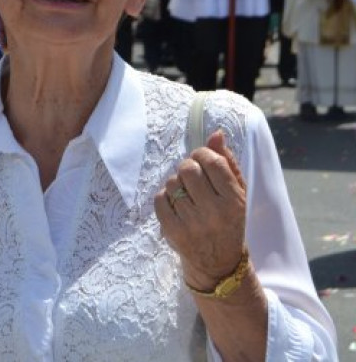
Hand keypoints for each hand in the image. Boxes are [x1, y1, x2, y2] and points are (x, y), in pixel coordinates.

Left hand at [155, 131, 248, 291]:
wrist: (219, 262)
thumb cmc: (228, 220)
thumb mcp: (237, 193)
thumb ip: (227, 162)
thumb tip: (216, 133)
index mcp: (235, 201)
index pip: (212, 162)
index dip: (202, 154)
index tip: (201, 159)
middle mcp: (215, 213)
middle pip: (188, 168)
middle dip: (187, 168)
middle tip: (193, 178)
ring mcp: (192, 224)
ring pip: (172, 182)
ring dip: (176, 183)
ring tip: (187, 195)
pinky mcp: (173, 232)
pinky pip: (159, 198)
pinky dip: (164, 198)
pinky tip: (176, 206)